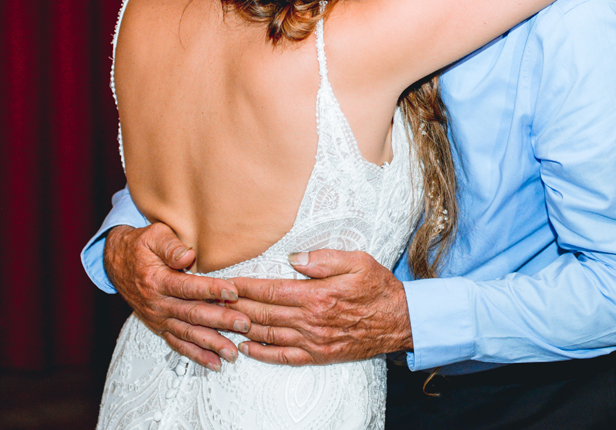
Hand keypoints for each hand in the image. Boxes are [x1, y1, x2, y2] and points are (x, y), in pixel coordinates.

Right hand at [104, 224, 251, 369]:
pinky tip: (214, 363)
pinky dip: (196, 355)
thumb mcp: (153, 236)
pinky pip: (178, 344)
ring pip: (188, 333)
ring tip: (233, 352)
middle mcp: (157, 304)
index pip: (187, 287)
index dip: (211, 290)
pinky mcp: (160, 327)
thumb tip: (187, 256)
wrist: (117, 263)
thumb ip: (171, 246)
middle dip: (220, 320)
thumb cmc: (140, 247)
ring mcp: (159, 318)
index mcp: (157, 280)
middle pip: (192, 314)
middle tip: (243, 323)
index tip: (233, 292)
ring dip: (212, 343)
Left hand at [231, 249, 411, 365]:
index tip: (227, 282)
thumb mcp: (357, 261)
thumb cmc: (379, 288)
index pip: (270, 290)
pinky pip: (284, 357)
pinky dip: (262, 354)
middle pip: (263, 314)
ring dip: (242, 329)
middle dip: (235, 306)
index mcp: (317, 295)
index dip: (245, 286)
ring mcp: (314, 341)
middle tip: (214, 300)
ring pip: (268, 336)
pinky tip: (246, 348)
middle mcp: (311, 320)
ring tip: (222, 321)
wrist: (400, 321)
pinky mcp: (319, 355)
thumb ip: (324, 259)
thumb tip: (294, 258)